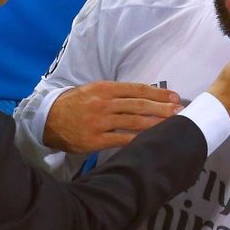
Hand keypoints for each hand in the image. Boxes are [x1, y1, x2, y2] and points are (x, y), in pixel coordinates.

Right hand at [44, 81, 181, 152]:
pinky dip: (138, 140)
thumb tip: (144, 96)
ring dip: (155, 124)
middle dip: (162, 109)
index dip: (157, 94)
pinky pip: (121, 140)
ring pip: (133, 122)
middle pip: (138, 105)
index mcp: (104, 88)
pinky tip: (151, 141)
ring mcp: (99, 122)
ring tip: (171, 125)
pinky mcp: (95, 140)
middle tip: (180, 111)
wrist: (49, 119)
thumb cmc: (76, 104)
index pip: (136, 89)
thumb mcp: (93, 90)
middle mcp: (103, 103)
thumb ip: (115, 93)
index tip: (174, 97)